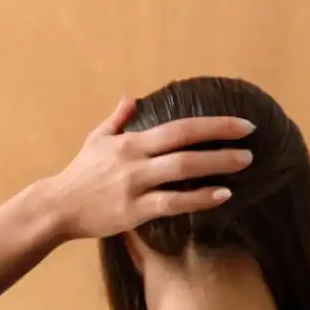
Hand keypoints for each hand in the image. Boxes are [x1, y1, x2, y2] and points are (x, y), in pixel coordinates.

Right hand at [52, 98, 255, 239]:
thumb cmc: (80, 173)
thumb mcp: (96, 139)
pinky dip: (199, 199)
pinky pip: (172, 203)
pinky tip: (221, 195)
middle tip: (251, 143)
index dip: (212, 124)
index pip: (179, 127)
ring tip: (243, 164)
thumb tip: (131, 97)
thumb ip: (117, 119)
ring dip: (216, 167)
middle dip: (221, 142)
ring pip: (181, 172)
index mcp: (131, 141)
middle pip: (185, 146)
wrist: (58, 206)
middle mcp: (135, 160)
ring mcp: (135, 186)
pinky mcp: (134, 212)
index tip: (241, 124)